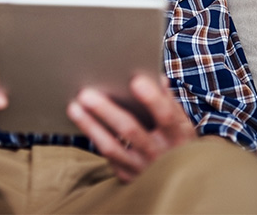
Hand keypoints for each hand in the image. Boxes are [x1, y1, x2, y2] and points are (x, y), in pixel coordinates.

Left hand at [67, 74, 196, 182]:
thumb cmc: (177, 140)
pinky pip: (108, 157)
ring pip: (112, 147)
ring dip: (90, 125)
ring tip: (73, 107)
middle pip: (131, 130)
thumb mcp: (180, 122)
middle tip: (86, 93)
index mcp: (180, 135)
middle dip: (106, 110)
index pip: (166, 116)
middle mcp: (161, 155)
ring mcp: (143, 169)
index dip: (152, 99)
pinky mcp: (128, 178)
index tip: (135, 80)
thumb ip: (167, 99)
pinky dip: (94, 138)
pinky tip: (81, 122)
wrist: (183, 180)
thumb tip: (155, 75)